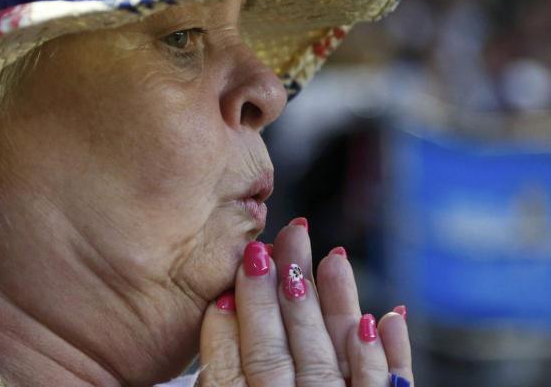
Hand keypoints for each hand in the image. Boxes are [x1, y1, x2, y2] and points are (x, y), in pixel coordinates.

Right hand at [197, 218, 411, 385]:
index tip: (232, 279)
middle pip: (276, 352)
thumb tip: (222, 309)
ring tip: (334, 256)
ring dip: (334, 305)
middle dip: (276, 291)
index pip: (229, 370)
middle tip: (282, 237)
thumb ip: (219, 377)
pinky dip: (390, 356)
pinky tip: (388, 317)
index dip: (226, 325)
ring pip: (331, 360)